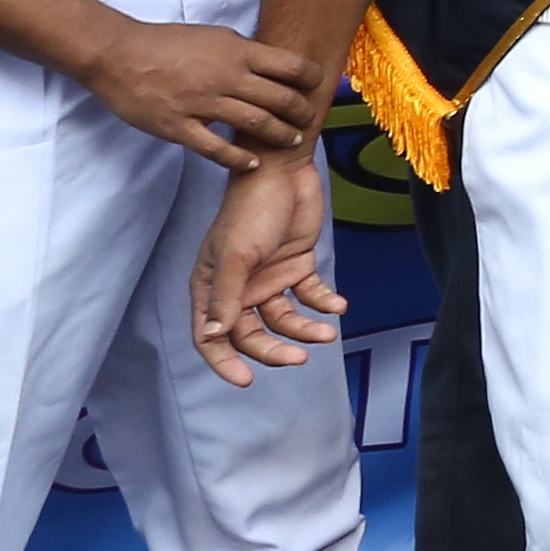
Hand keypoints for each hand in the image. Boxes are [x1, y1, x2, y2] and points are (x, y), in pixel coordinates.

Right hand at [71, 15, 327, 166]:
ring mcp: (203, 105)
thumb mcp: (213, 36)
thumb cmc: (165, 43)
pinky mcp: (179, 127)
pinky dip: (238, 159)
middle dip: (301, 112)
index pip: (290, 66)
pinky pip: (215, 149)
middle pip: (280, 99)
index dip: (310, 79)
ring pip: (256, 124)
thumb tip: (268, 64)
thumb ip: (242, 52)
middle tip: (309, 120)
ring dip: (280, 136)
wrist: (119, 55)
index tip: (317, 87)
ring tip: (292, 141)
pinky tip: (251, 164)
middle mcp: (226, 78)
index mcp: (237, 53)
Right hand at [190, 156, 343, 385]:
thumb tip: (213, 338)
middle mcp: (238, 288)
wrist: (284, 169)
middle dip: (273, 350)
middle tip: (299, 358)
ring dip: (304, 330)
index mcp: (212, 288)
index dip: (224, 362)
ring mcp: (268, 278)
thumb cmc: (250, 209)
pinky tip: (338, 306)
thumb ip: (225, 298)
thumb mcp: (236, 255)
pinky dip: (323, 304)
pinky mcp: (296, 266)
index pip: (211, 337)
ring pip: (284, 320)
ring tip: (326, 333)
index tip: (245, 380)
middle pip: (251, 335)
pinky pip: (310, 295)